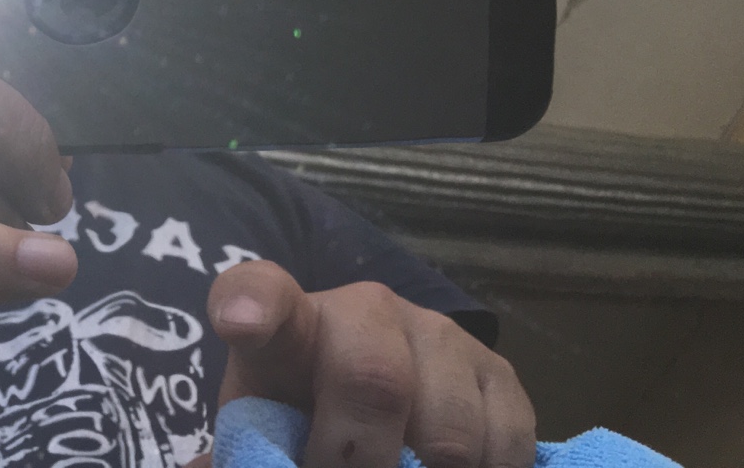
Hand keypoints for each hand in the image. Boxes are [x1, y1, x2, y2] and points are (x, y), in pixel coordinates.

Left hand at [188, 261, 535, 467]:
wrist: (376, 395)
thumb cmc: (303, 415)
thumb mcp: (264, 428)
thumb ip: (243, 448)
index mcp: (289, 325)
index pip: (260, 293)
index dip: (252, 304)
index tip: (239, 322)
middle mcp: (365, 309)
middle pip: (374, 379)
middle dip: (360, 457)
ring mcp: (438, 332)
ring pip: (447, 429)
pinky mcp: (497, 369)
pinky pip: (503, 444)